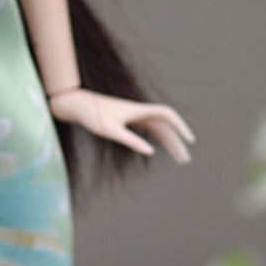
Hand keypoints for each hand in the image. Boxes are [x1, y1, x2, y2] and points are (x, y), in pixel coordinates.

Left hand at [47, 89, 194, 163]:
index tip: (189, 140)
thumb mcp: (111, 131)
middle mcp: (139, 111)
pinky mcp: (127, 119)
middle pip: (165, 126)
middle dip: (176, 142)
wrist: (76, 105)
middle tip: (185, 160)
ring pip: (158, 128)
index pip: (167, 115)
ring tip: (178, 159)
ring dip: (169, 142)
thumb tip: (151, 152)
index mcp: (139, 110)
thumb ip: (131, 140)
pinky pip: (149, 129)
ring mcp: (134, 115)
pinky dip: (157, 139)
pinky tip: (160, 148)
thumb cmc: (92, 116)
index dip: (180, 126)